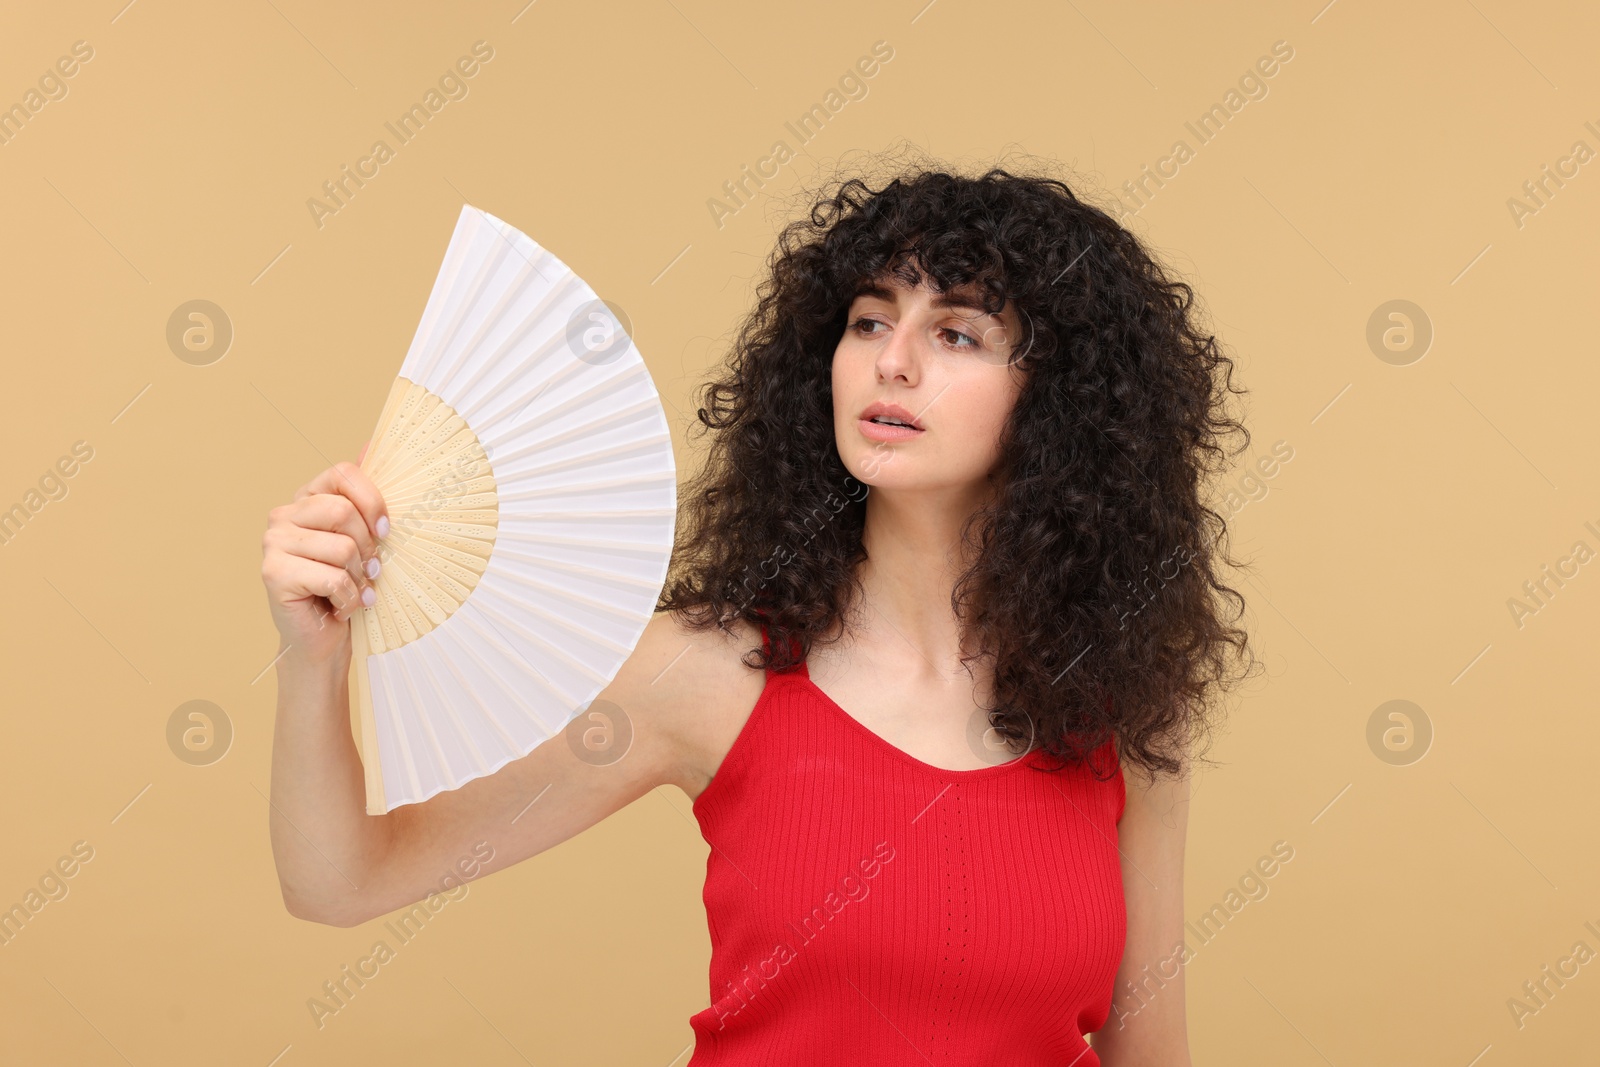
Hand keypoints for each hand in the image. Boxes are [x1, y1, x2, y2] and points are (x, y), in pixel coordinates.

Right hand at [260, 442, 388, 664]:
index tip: (385, 532)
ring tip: (353, 591)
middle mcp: (284, 515)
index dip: (373, 501)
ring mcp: (273, 543)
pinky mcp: (272, 573)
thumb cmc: (346, 586)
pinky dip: (347, 598)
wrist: (322, 639)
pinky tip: (340, 606)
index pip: (343, 473)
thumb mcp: (364, 537)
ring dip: (358, 577)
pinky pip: (332, 577)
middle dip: (367, 547)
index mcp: (307, 499)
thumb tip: (372, 442)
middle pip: (343, 511)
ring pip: (342, 547)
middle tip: (367, 570)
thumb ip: (364, 493)